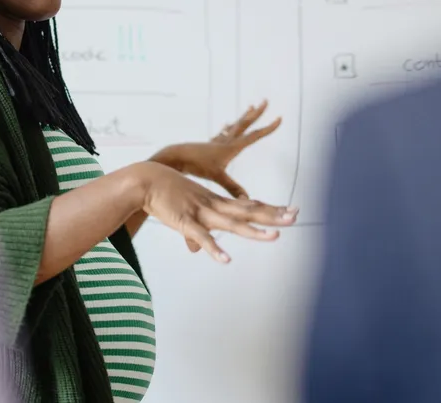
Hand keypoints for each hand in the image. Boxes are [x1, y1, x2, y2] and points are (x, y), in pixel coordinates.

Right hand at [131, 161, 297, 262]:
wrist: (144, 181)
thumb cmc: (165, 196)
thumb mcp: (184, 216)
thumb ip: (192, 235)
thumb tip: (195, 250)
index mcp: (216, 203)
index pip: (249, 206)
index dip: (270, 209)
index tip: (291, 210)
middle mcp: (214, 206)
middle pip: (248, 212)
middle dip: (272, 215)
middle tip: (296, 216)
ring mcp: (201, 213)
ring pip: (232, 223)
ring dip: (254, 231)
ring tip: (275, 236)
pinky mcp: (185, 222)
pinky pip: (202, 238)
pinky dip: (214, 248)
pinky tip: (226, 260)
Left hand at [151, 100, 280, 198]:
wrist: (175, 158)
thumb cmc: (195, 166)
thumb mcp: (216, 177)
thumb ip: (232, 188)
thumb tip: (247, 200)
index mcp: (230, 147)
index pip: (254, 136)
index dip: (268, 128)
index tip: (280, 118)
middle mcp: (225, 141)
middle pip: (244, 124)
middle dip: (256, 113)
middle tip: (266, 101)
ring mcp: (216, 141)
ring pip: (234, 126)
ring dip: (244, 117)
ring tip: (250, 107)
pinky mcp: (208, 145)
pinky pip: (221, 134)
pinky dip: (227, 129)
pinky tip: (226, 126)